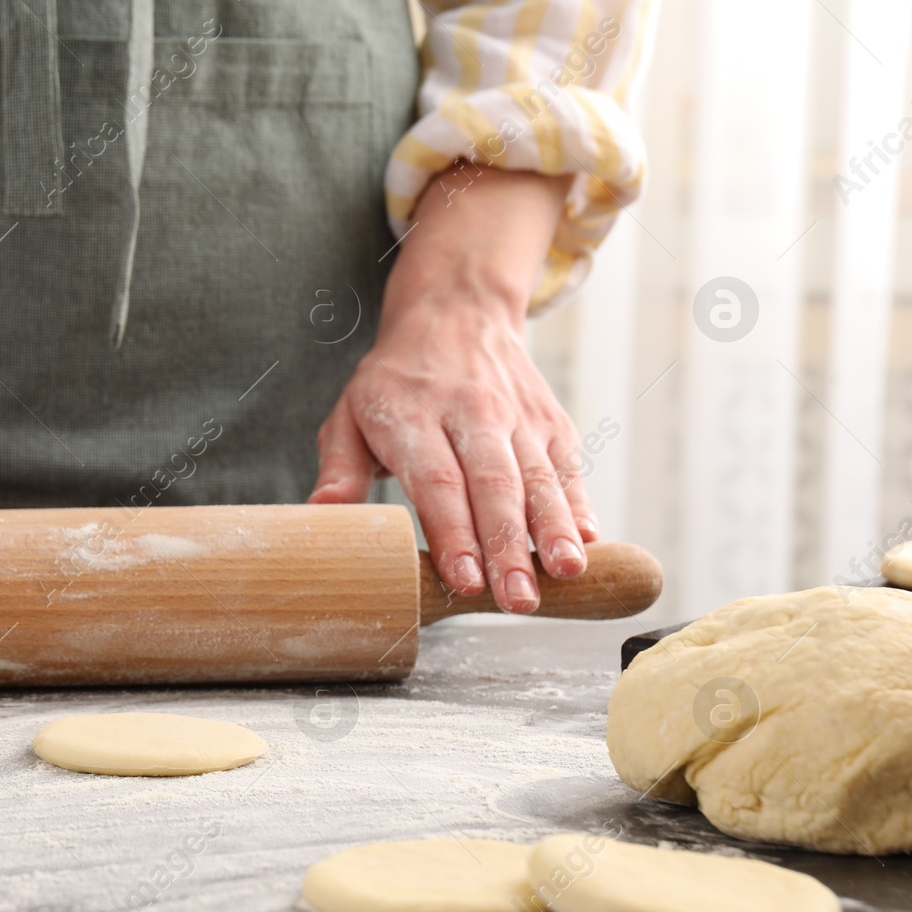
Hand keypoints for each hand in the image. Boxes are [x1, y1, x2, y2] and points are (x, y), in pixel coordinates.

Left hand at [310, 165, 593, 613]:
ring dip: (554, 530)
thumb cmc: (395, 381)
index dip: (452, 532)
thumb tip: (323, 512)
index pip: (437, 481)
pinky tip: (588, 540)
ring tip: (565, 573)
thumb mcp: (350, 413)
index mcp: (414, 415)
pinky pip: (567, 467)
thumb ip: (340, 467)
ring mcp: (518, 418)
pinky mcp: (551, 423)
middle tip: (516, 599)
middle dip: (507, 547)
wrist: (457, 311)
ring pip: (538, 478)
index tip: (462, 578)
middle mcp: (472, 413)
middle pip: (493, 486)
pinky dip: (579, 503)